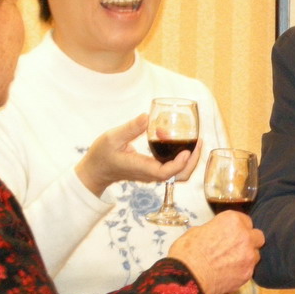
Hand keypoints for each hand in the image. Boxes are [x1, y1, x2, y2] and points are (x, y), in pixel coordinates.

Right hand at [75, 114, 201, 196]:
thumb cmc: (101, 155)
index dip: (180, 164)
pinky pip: (172, 167)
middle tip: (199, 142)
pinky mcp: (153, 170)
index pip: (166, 173)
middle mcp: (150, 174)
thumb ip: (130, 128)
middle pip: (179, 176)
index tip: (187, 150)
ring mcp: (153, 174)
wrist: (95, 171)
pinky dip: (179, 155)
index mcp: (142, 168)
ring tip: (192, 139)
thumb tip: (147, 117)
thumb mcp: (112, 138)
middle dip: (192, 161)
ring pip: (178, 173)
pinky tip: (174, 139)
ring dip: (188, 157)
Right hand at [168, 211, 263, 293]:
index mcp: (233, 220)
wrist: (187, 277)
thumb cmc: (187, 253)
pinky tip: (228, 274)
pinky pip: (249, 270)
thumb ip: (213, 229)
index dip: (238, 228)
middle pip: (257, 236)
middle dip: (249, 241)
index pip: (246, 221)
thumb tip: (214, 233)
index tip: (232, 234)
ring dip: (246, 257)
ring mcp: (249, 255)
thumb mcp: (196, 231)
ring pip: (255, 254)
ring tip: (231, 263)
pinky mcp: (247, 273)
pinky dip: (241, 272)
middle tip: (236, 248)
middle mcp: (245, 236)